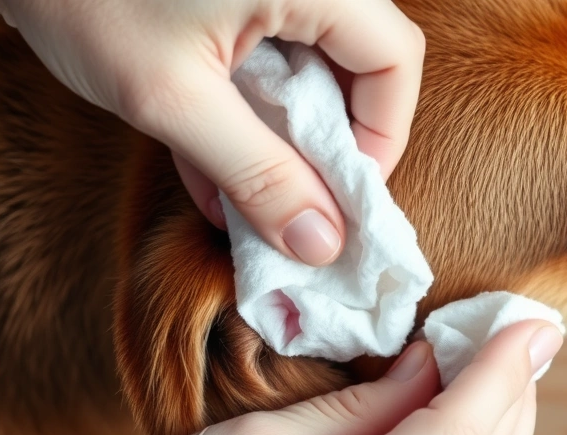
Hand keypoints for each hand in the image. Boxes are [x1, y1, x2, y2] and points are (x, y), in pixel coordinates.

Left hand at [0, 0, 424, 265]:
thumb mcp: (172, 99)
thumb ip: (255, 173)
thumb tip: (321, 244)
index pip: (394, 58)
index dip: (382, 134)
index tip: (343, 197)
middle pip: (362, 63)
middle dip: (332, 144)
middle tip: (302, 203)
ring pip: (317, 66)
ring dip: (289, 137)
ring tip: (255, 198)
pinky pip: (270, 57)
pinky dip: (252, 114)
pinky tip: (217, 171)